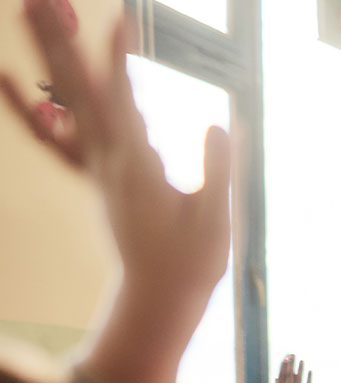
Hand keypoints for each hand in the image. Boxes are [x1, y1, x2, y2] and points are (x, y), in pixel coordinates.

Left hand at [1, 1, 231, 382]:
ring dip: (46, 58)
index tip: (118, 19)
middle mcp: (107, 160)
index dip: (119, 59)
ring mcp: (95, 167)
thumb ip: (217, 172)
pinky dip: (29, 108)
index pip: (123, 102)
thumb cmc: (192, 262)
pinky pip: (52, 138)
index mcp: (138, 168)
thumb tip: (219, 123)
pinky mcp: (94, 176)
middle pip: (77, 92)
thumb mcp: (216, 221)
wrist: (159, 297)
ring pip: (63, 103)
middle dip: (60, 44)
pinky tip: (9, 79)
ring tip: (32, 14)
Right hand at [269, 355, 311, 382]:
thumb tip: (277, 378)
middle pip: (290, 374)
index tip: (286, 357)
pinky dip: (309, 378)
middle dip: (291, 363)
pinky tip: (310, 371)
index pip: (282, 375)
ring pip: (299, 378)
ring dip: (300, 368)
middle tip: (293, 354)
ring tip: (301, 360)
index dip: (284, 365)